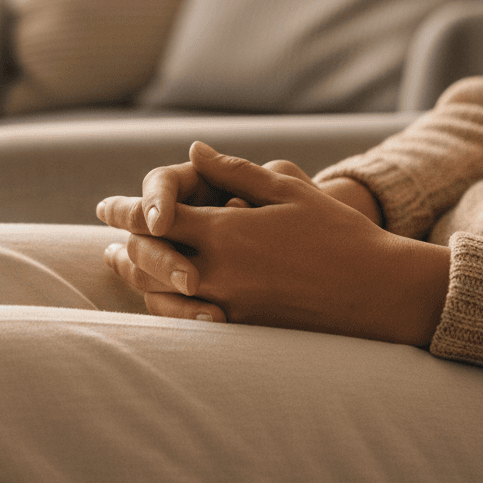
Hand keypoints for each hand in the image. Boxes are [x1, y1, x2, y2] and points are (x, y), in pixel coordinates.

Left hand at [99, 143, 447, 344]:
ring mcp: (229, 308)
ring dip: (137, 280)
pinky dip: (165, 308)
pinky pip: (188, 322)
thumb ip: (234, 172)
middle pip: (150, 261)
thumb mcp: (287, 190)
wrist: (378, 291)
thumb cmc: (336, 232)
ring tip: (123, 266)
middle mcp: (218, 274)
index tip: (105, 206)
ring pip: (163, 297)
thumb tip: (193, 151)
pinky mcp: (243, 331)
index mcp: (225, 234)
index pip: (156, 220)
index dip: (125, 210)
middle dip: (124, 247)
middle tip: (107, 240)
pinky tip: (161, 299)